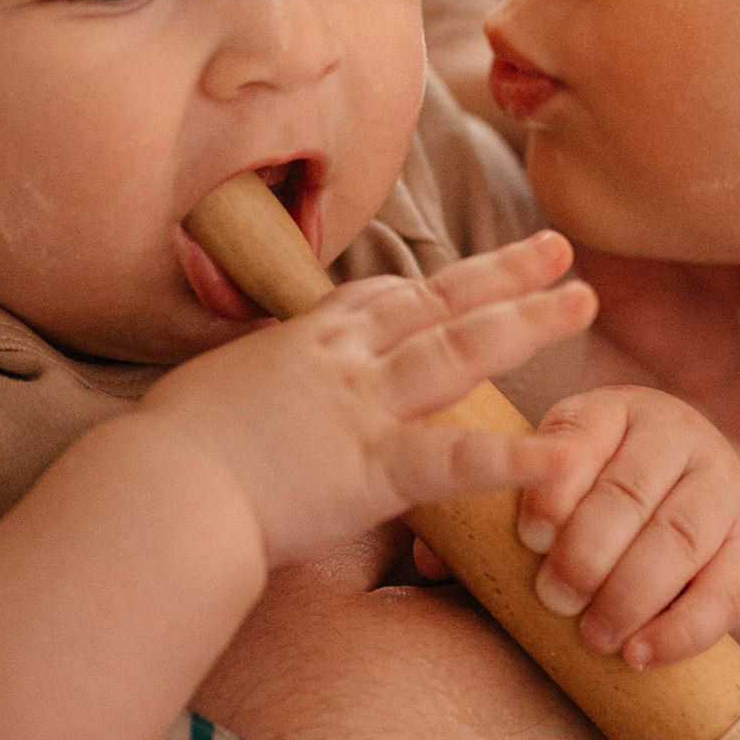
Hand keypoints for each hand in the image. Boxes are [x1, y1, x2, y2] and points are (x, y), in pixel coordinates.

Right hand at [139, 235, 589, 564]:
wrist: (157, 491)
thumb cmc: (164, 456)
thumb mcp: (207, 398)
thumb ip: (245, 395)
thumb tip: (238, 407)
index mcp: (301, 343)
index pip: (377, 301)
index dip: (428, 290)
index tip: (463, 281)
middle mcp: (341, 361)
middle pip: (436, 303)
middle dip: (502, 274)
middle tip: (559, 248)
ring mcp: (362, 409)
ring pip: (459, 351)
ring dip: (527, 322)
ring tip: (582, 301)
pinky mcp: (371, 469)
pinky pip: (455, 461)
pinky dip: (512, 460)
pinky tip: (564, 455)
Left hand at [510, 387, 739, 667]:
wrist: (694, 502)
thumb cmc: (600, 494)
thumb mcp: (564, 476)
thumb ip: (519, 504)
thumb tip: (461, 559)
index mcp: (616, 411)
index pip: (583, 434)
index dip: (554, 489)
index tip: (531, 540)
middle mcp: (676, 437)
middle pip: (631, 491)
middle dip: (588, 552)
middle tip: (555, 599)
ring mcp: (720, 489)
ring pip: (679, 539)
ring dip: (631, 594)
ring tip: (594, 637)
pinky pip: (724, 592)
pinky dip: (681, 630)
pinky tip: (640, 654)